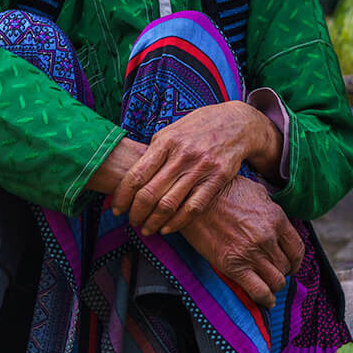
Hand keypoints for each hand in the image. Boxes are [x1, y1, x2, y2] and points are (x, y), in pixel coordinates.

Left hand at [111, 102, 277, 235]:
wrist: (237, 123)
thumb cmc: (198, 128)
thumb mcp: (172, 130)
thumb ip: (154, 151)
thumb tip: (131, 175)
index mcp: (165, 141)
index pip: (136, 175)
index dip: (122, 196)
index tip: (115, 209)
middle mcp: (182, 155)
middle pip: (150, 193)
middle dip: (136, 213)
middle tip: (131, 221)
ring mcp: (201, 168)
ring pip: (169, 204)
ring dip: (153, 222)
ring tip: (146, 229)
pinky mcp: (217, 179)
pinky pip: (193, 208)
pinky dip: (177, 222)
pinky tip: (167, 228)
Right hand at [179, 177, 304, 310]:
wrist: (194, 200)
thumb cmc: (223, 192)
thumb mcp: (256, 192)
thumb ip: (272, 209)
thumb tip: (277, 222)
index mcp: (276, 219)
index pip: (297, 250)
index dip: (296, 261)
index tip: (291, 264)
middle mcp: (268, 238)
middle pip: (286, 267)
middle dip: (282, 272)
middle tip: (273, 271)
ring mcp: (251, 254)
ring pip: (276, 281)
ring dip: (274, 285)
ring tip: (267, 283)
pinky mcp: (233, 267)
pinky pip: (259, 291)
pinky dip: (266, 299)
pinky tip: (266, 299)